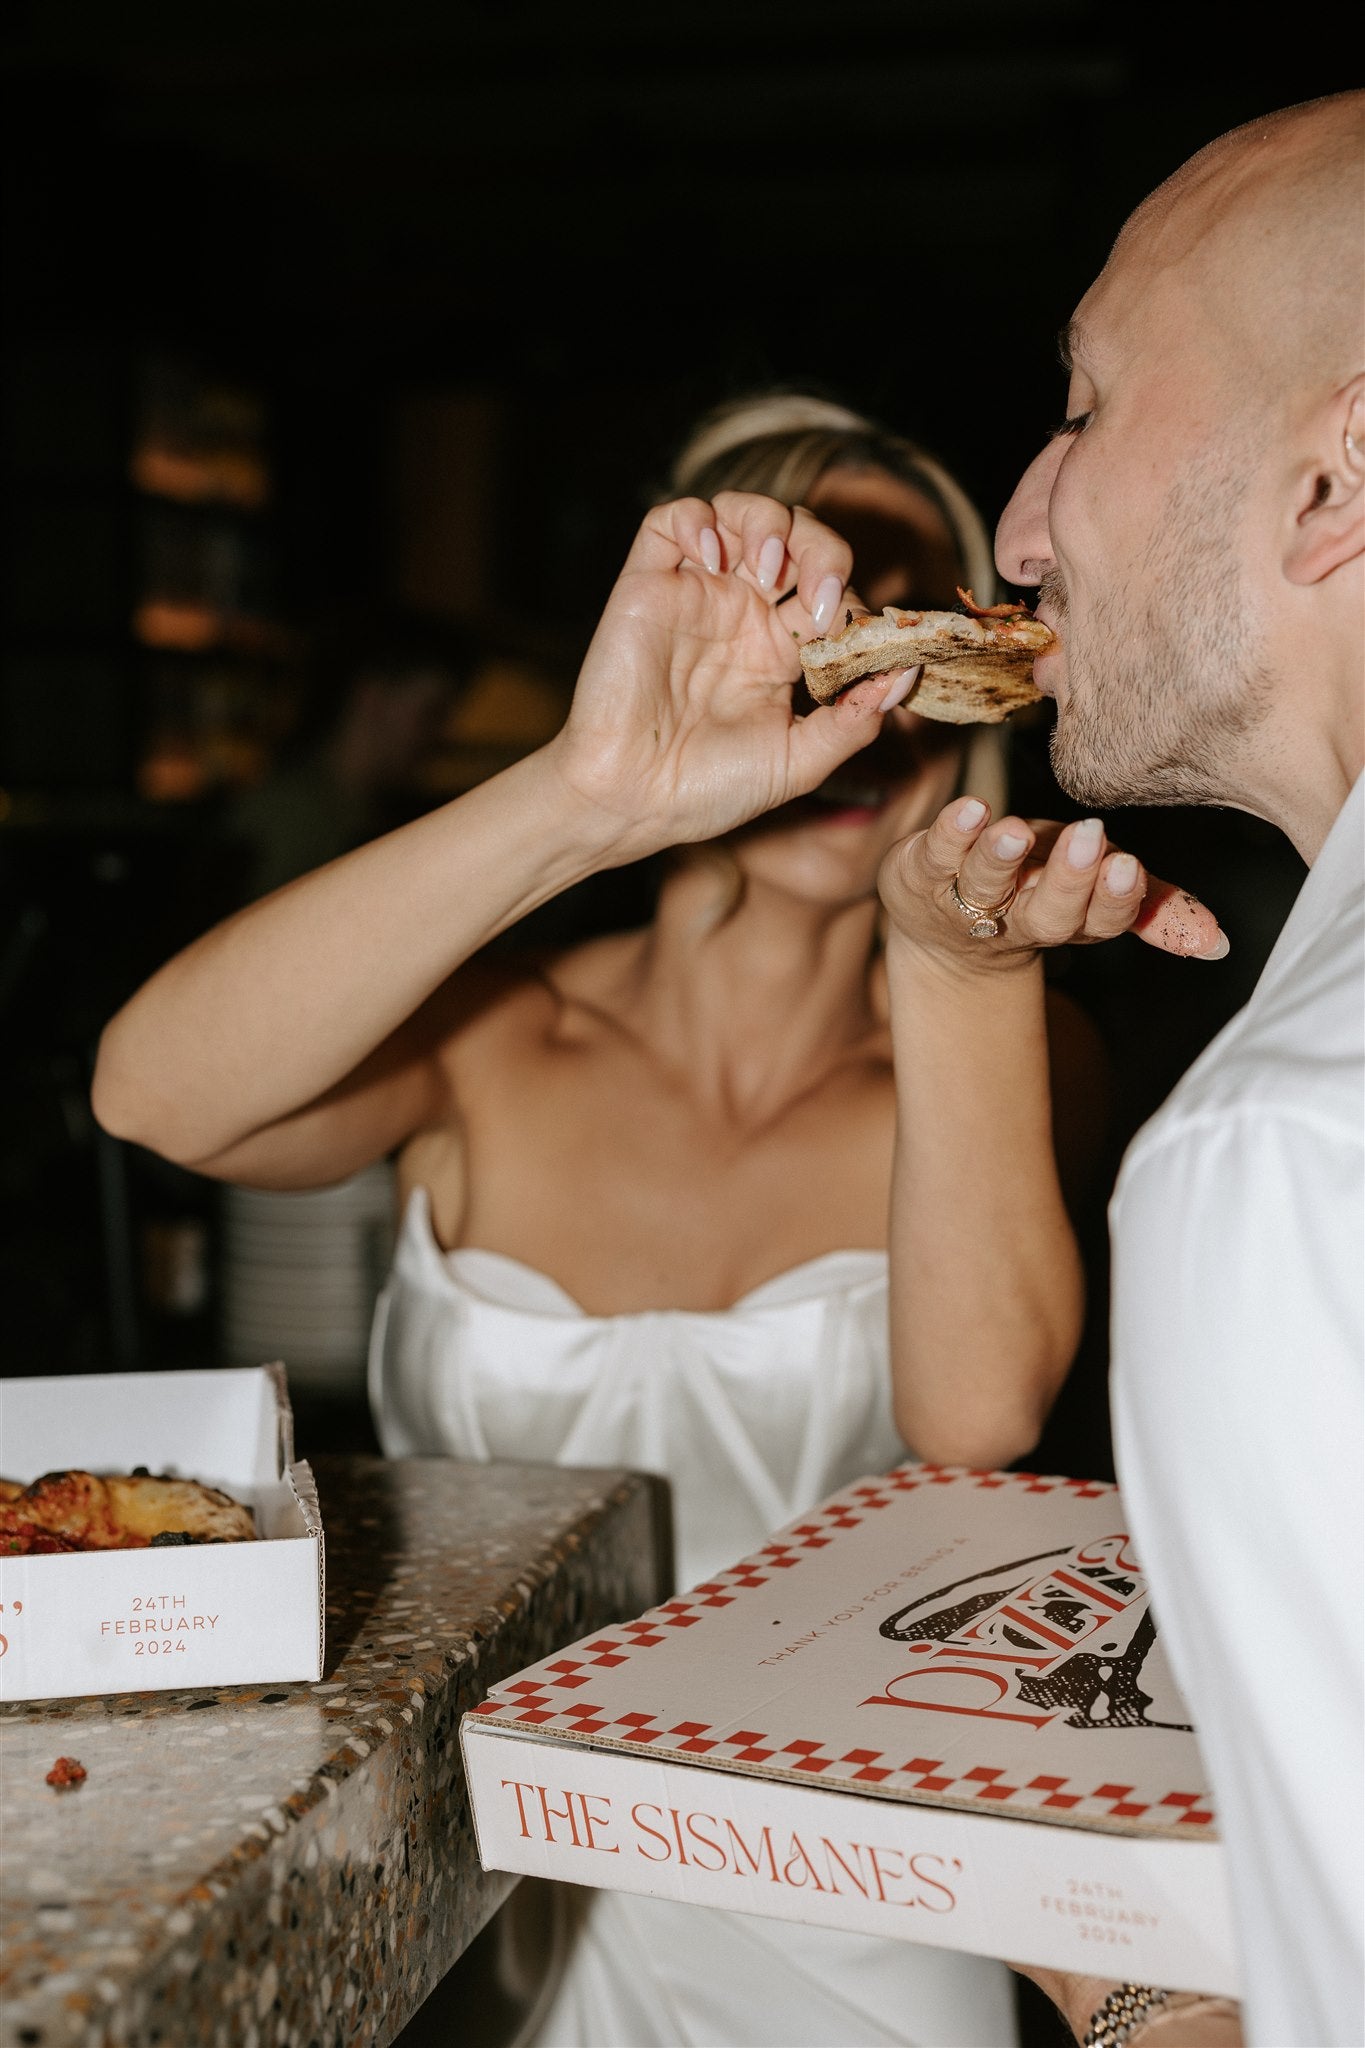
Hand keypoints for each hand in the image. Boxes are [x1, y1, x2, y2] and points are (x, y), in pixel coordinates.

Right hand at [546, 491, 916, 859]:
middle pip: (798, 538)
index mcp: (782, 650)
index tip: (856, 642)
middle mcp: (742, 613)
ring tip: (771, 571)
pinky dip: (699, 520)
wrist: (631, 801)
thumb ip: (854, 721)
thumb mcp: (799, 762)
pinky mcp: (648, 584)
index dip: (855, 602)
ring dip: (770, 524)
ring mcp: (697, 593)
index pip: (835, 592)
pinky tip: (714, 561)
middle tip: (824, 595)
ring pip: (741, 512)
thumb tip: (906, 674)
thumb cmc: (708, 790)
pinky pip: (672, 519)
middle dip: (825, 549)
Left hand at [879, 796, 1227, 966]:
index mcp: (1069, 921)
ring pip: (985, 885)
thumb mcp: (1095, 894)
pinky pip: (933, 857)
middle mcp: (1019, 917)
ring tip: (1014, 831)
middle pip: (1047, 912)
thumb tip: (1217, 942)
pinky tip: (966, 810)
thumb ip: (1153, 907)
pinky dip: (948, 834)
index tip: (1129, 868)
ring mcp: (964, 901)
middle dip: (1069, 880)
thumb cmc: (1032, 887)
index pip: (1100, 920)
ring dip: (1001, 858)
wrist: (938, 923)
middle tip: (1089, 839)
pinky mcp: (919, 876)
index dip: (1114, 899)